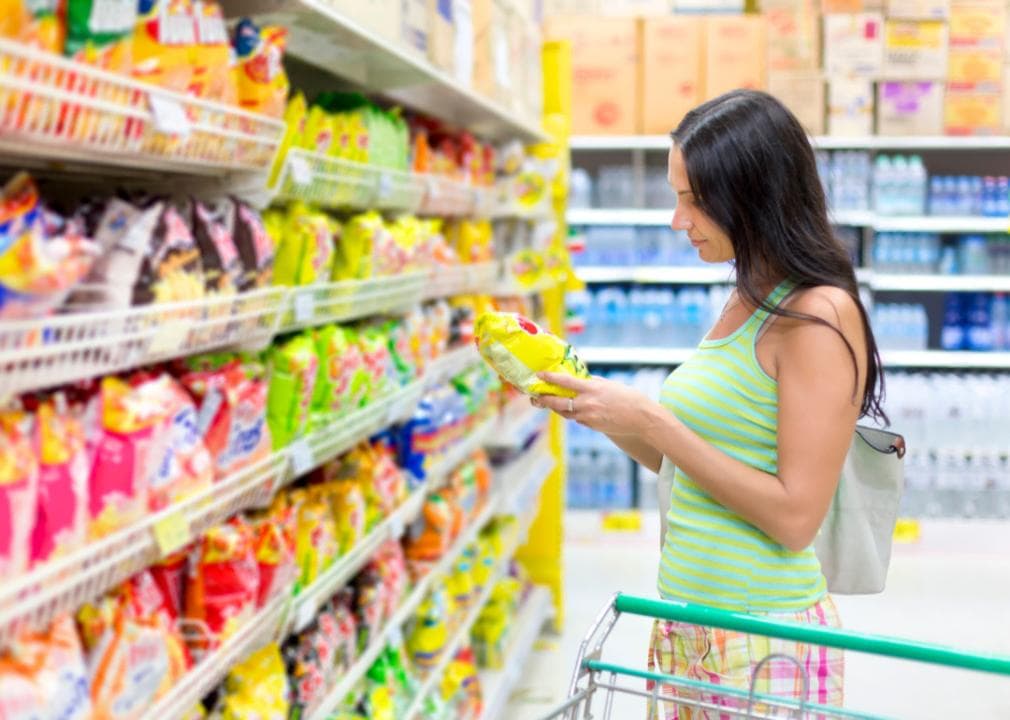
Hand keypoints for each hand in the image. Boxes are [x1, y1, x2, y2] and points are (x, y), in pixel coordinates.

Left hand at [530, 372, 650, 436]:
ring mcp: (588, 417)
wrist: (642, 418)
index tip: (539, 375)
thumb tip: (579, 379)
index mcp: (592, 389)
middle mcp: (587, 404)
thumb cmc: (629, 398)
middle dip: (544, 400)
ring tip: (546, 403)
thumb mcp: (609, 385)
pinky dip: (572, 414)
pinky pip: (577, 419)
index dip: (550, 378)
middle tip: (534, 397)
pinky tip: (572, 410)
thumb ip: (592, 383)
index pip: (565, 382)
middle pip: (558, 403)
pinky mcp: (591, 426)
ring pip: (564, 413)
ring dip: (555, 408)